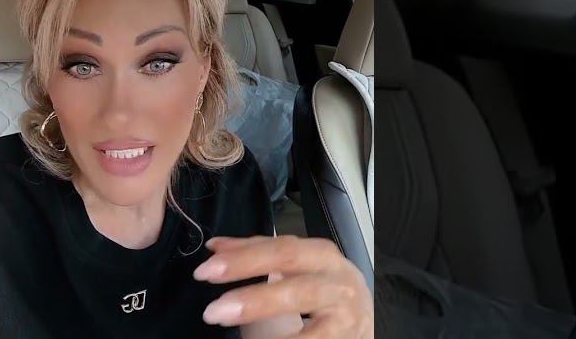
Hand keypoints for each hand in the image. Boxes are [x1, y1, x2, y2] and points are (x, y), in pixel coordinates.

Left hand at [192, 235, 371, 337]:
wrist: (369, 319)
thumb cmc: (327, 289)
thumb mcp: (299, 266)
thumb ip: (258, 254)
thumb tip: (215, 247)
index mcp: (320, 254)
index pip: (280, 249)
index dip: (243, 258)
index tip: (206, 270)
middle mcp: (336, 279)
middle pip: (292, 278)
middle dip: (251, 292)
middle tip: (213, 310)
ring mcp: (344, 311)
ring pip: (303, 307)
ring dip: (261, 312)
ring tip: (226, 320)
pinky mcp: (348, 337)